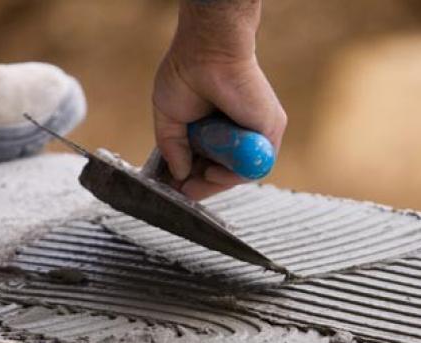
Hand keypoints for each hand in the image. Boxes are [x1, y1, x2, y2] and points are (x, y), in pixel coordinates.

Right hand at [153, 0, 286, 199]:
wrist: (205, 52)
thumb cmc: (185, 76)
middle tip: (184, 194)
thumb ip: (172, 149)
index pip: (209, 165)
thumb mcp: (169, 120)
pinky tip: (212, 171)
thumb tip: (178, 175)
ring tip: (196, 181)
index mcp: (215, 131)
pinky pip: (255, 165)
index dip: (193, 180)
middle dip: (203, 187)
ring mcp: (255, 134)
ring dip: (216, 183)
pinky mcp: (270, 130)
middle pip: (225, 173)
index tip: (177, 190)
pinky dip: (232, 174)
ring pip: (240, 173)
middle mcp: (237, 134)